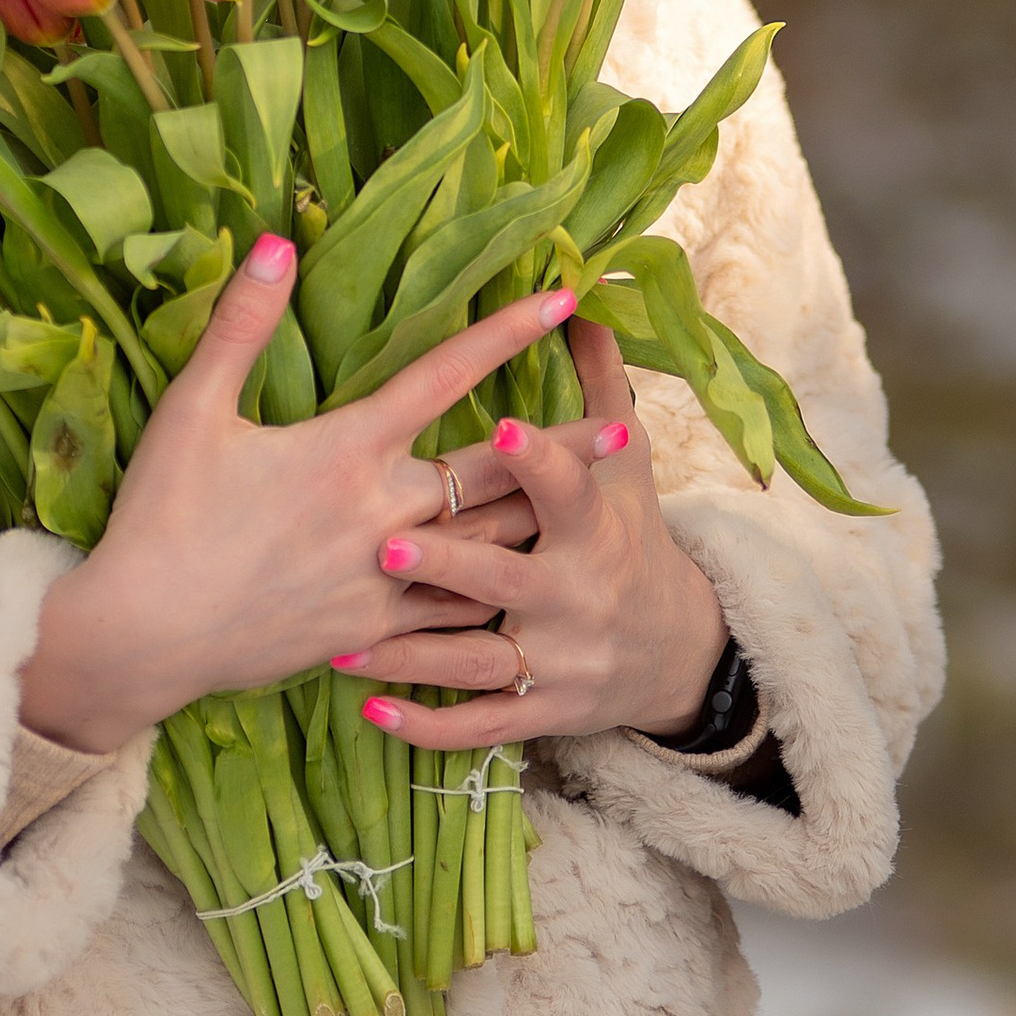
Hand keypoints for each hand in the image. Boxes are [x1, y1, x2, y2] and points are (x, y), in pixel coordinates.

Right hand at [19, 242, 601, 752]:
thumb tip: (275, 241)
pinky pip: (453, 617)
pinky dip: (493, 598)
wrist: (141, 637)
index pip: (444, 375)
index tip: (563, 301)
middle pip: (493, 470)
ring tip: (600, 512)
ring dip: (543, 526)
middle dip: (562, 448)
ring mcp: (384, 580)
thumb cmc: (160, 518)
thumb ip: (241, 324)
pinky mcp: (372, 632)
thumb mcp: (193, 410)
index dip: (507, 332)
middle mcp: (382, 513)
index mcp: (347, 448)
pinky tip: (526, 594)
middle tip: (627, 429)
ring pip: (487, 548)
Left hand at [331, 318, 728, 749]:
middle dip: (453, 563)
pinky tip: (370, 710)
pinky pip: (475, 724)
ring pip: (477, 659)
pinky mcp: (537, 712)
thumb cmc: (633, 535)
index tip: (504, 428)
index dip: (541, 461)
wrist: (675, 651)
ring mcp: (556, 661)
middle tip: (389, 544)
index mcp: (594, 529)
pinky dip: (425, 723)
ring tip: (341, 645)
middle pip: (509, 577)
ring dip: (411, 655)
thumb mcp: (630, 463)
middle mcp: (575, 596)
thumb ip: (597, 382)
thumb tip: (583, 291)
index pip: (567, 490)